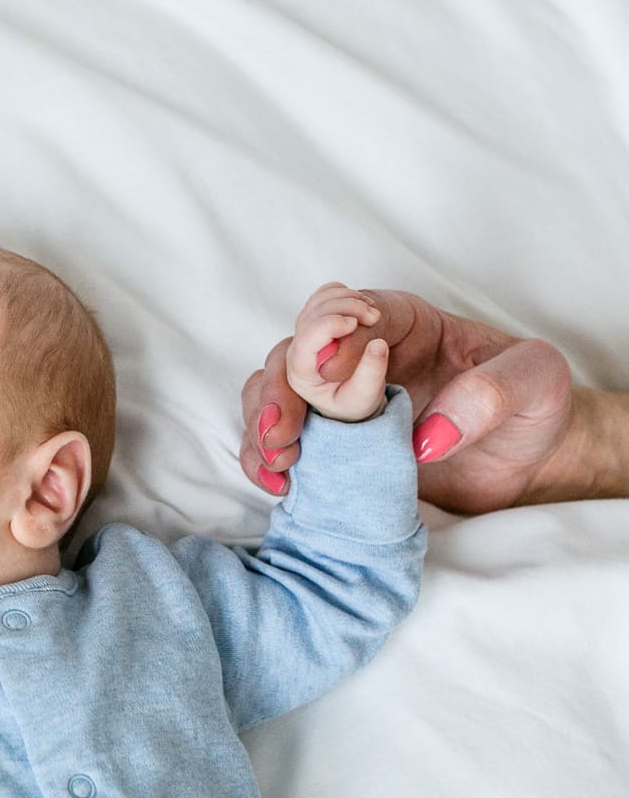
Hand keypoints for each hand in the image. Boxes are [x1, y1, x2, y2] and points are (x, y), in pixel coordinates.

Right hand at [243, 288, 577, 512]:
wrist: (529, 457)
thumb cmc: (531, 403)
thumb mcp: (535, 382)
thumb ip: (491, 393)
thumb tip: (429, 435)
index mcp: (403, 323)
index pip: (351, 314)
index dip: (329, 334)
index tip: (328, 371)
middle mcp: (358, 355)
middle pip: (294, 353)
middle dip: (280, 390)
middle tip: (283, 432)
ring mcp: (338, 401)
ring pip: (273, 393)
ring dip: (261, 423)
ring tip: (278, 462)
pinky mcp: (332, 444)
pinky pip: (278, 441)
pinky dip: (263, 459)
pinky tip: (277, 483)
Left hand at [286, 283, 389, 421]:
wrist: (357, 390)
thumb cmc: (354, 399)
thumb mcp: (364, 397)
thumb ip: (371, 374)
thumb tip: (378, 346)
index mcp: (302, 374)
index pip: (304, 343)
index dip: (327, 326)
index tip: (354, 324)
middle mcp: (298, 350)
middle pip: (312, 316)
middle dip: (345, 308)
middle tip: (374, 317)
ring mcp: (305, 331)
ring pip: (319, 301)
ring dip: (348, 298)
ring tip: (373, 315)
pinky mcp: (316, 318)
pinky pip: (325, 294)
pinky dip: (345, 293)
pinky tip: (363, 306)